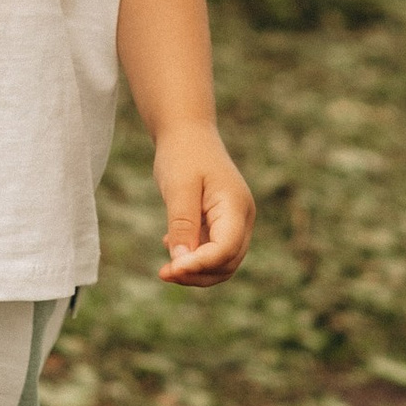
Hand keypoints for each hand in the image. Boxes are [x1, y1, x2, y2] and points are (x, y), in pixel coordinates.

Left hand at [155, 128, 254, 288]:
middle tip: (163, 272)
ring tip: (167, 266)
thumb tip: (181, 262)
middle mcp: (242, 218)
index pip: (226, 248)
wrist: (187, 132)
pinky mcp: (222, 222)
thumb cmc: (183, 154)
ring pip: (222, 262)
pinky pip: (213, 250)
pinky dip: (194, 257)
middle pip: (228, 262)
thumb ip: (182, 225)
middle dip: (197, 274)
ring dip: (196, 270)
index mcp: (236, 206)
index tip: (170, 268)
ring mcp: (235, 221)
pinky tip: (170, 244)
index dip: (200, 264)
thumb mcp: (179, 187)